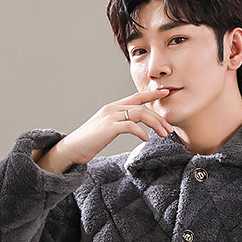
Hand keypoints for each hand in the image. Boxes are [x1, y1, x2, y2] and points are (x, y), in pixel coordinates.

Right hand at [34, 89, 174, 172]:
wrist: (72, 149)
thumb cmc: (89, 141)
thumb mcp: (107, 129)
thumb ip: (120, 124)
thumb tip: (135, 128)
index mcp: (113, 107)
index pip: (137, 97)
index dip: (152, 94)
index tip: (166, 93)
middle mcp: (112, 108)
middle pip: (142, 107)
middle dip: (159, 117)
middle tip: (169, 129)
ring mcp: (110, 117)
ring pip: (139, 114)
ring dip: (155, 124)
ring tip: (163, 135)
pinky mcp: (108, 127)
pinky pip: (130, 126)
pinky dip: (141, 132)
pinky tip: (146, 139)